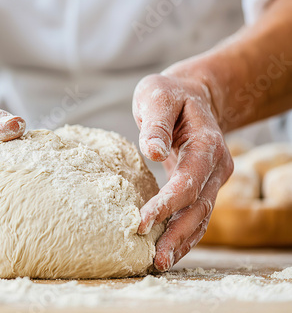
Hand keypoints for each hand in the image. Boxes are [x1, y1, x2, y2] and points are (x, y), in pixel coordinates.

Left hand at [133, 72, 232, 270]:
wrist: (190, 96)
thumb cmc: (169, 94)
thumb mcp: (158, 96)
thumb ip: (156, 123)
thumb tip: (152, 150)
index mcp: (206, 143)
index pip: (189, 180)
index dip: (167, 203)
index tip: (142, 222)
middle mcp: (216, 166)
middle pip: (199, 207)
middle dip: (177, 234)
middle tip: (155, 258)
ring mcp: (212, 179)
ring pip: (200, 217)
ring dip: (181, 241)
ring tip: (159, 263)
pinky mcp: (201, 186)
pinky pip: (195, 215)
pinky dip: (183, 235)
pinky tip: (168, 251)